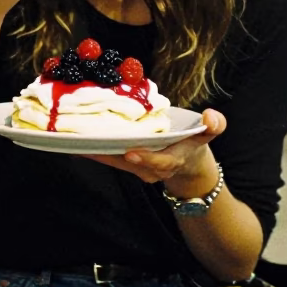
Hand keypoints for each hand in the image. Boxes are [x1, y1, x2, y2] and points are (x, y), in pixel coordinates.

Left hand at [85, 109, 225, 187]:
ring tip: (72, 140)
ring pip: (112, 160)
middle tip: (84, 142)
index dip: (146, 159)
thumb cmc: (193, 145)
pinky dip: (92, 150)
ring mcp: (135, 168)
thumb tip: (212, 117)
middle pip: (126, 163)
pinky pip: (107, 157)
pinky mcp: (123, 163)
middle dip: (106, 154)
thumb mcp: (207, 135)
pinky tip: (73, 141)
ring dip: (93, 152)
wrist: (186, 165)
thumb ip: (214, 125)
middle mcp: (150, 169)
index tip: (131, 152)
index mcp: (170, 161)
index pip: (158, 163)